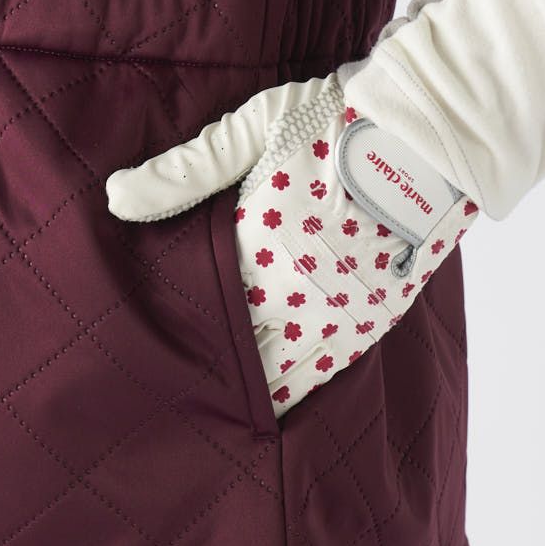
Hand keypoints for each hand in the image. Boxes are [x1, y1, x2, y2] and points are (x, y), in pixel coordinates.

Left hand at [106, 72, 477, 416]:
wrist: (429, 132)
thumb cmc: (333, 121)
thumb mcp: (251, 130)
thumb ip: (184, 171)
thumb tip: (115, 197)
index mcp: (257, 253)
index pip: (206, 319)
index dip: (181, 349)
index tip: (154, 377)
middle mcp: (297, 293)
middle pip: (244, 354)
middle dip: (215, 381)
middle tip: (182, 416)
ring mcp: (342, 309)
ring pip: (290, 371)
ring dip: (261, 396)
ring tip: (229, 424)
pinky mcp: (379, 312)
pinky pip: (335, 366)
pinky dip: (307, 386)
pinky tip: (289, 400)